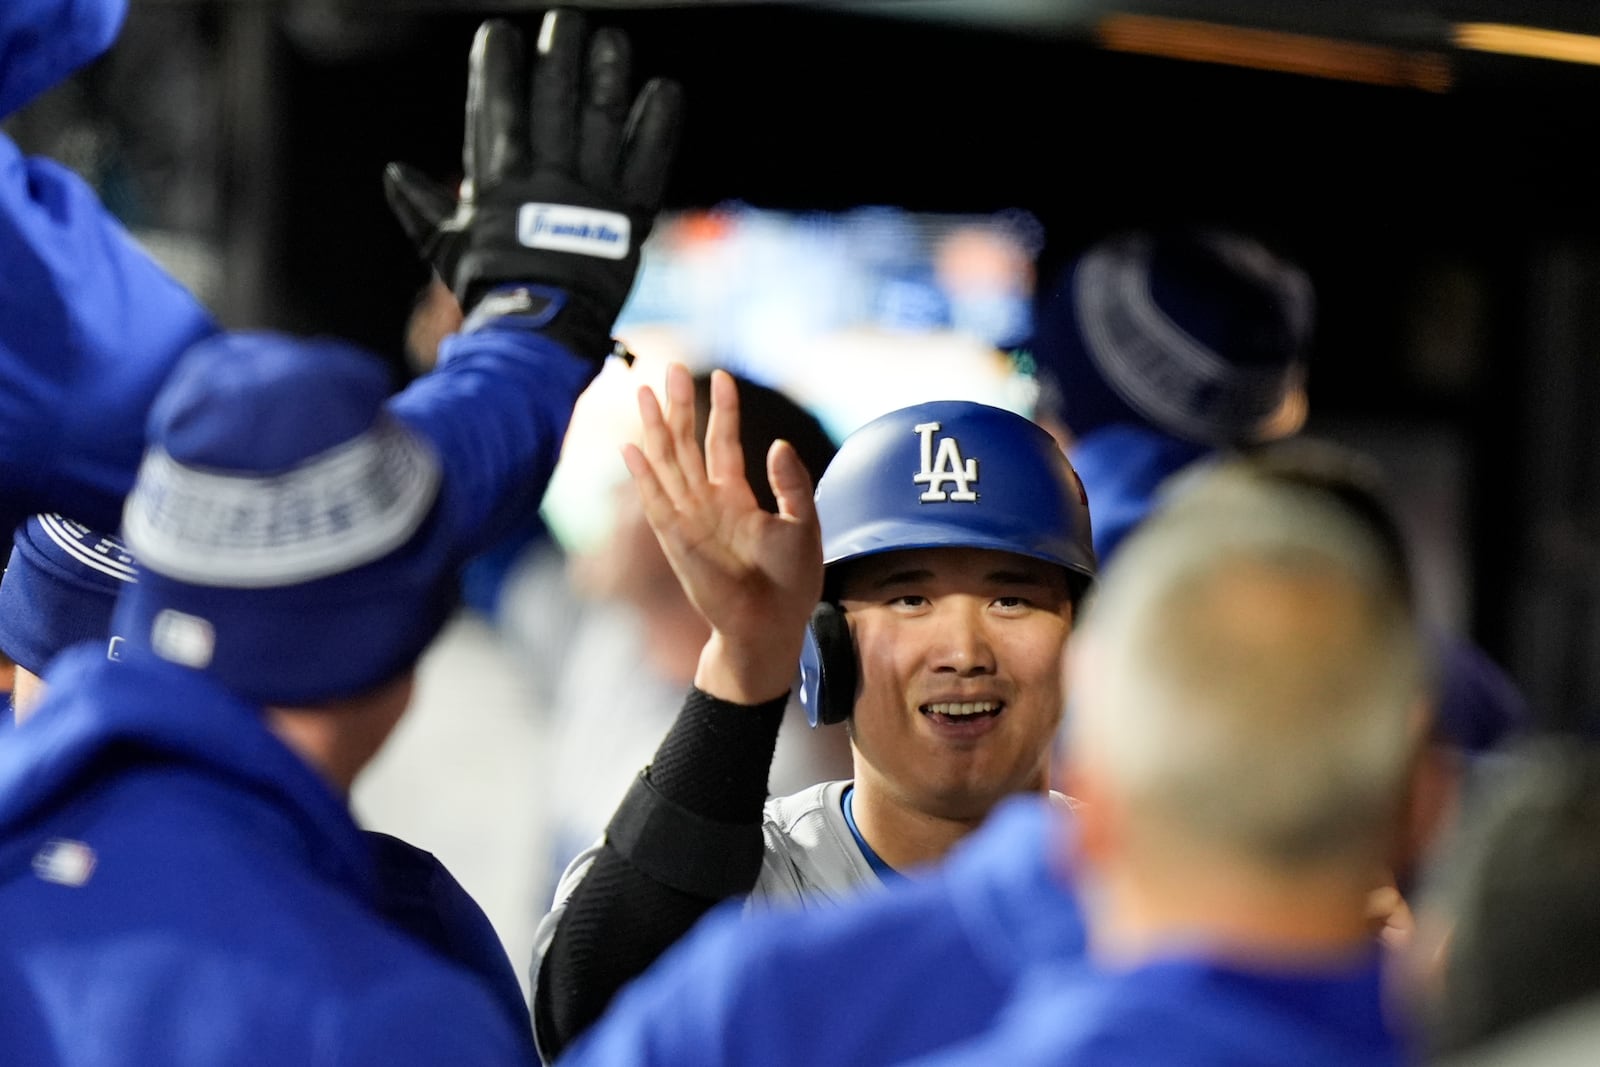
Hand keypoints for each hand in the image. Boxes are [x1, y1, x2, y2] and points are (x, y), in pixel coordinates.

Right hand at [384, 10, 682, 362]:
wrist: (536, 337)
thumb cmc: (489, 295)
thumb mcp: (446, 252)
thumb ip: (423, 209)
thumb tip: (394, 173)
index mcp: (497, 183)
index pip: (495, 110)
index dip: (497, 69)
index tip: (498, 34)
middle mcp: (543, 180)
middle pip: (551, 101)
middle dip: (556, 55)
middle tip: (564, 22)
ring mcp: (588, 196)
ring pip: (598, 121)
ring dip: (605, 76)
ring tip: (610, 40)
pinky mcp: (628, 217)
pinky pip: (646, 163)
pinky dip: (657, 127)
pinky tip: (664, 90)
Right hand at [622, 364, 823, 703]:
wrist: (771, 626)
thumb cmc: (790, 582)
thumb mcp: (804, 524)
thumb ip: (792, 483)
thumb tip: (778, 443)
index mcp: (736, 498)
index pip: (723, 442)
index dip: (723, 409)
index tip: (722, 375)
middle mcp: (707, 504)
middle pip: (686, 445)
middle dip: (679, 407)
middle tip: (670, 368)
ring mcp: (688, 520)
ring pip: (668, 463)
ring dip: (656, 428)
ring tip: (647, 392)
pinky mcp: (677, 540)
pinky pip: (656, 501)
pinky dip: (643, 475)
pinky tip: (631, 447)